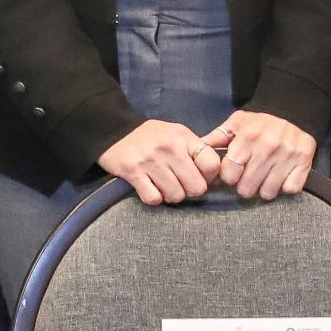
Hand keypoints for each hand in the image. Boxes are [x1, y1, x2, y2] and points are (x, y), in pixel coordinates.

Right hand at [98, 120, 222, 205]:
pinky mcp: (133, 173)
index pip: (211, 164)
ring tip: (164, 185)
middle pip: (197, 187)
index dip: (210, 176)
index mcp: (183, 137)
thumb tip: (217, 172)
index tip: (201, 176)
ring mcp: (150, 161)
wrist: (114, 131)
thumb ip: (194, 150)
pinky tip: (151, 187)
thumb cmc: (151, 137)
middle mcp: (169, 148)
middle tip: (181, 184)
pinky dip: (154, 197)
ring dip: (172, 195)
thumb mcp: (176, 134)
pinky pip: (154, 198)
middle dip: (190, 190)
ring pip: (176, 195)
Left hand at [203, 110, 316, 200]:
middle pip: (246, 188)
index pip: (229, 174)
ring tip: (264, 176)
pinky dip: (284, 187)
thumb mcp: (237, 123)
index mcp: (248, 138)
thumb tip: (196, 150)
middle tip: (248, 176)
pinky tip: (280, 176)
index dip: (228, 176)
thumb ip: (216, 137)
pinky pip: (289, 190)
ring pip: (267, 193)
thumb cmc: (260, 121)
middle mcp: (268, 148)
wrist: (293, 111)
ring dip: (264, 188)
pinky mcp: (303, 163)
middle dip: (244, 185)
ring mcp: (287, 156)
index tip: (232, 172)